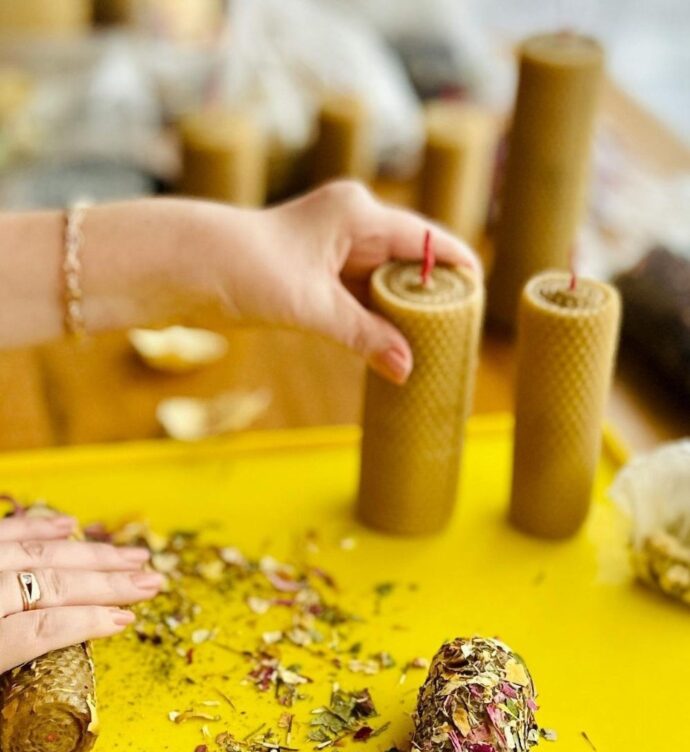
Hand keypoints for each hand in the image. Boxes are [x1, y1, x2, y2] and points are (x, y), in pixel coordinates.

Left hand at [0, 512, 162, 673]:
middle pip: (50, 586)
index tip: (126, 620)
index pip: (41, 629)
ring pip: (36, 555)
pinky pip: (3, 532)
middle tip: (150, 582)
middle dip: (107, 583)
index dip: (87, 623)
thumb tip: (50, 675)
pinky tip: (69, 524)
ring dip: (89, 555)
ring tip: (131, 557)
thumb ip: (11, 672)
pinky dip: (37, 527)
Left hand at [191, 181, 480, 384]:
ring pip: (385, 284)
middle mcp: (352, 226)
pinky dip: (377, 320)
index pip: (425, 241)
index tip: (481, 295)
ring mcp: (334, 250)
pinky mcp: (318, 275)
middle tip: (460, 333)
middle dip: (432, 297)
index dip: (456, 267)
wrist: (188, 268)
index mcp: (358, 214)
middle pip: (410, 263)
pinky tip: (394, 345)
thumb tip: (406, 370)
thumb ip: (364, 337)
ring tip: (434, 346)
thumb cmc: (247, 270)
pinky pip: (361, 298)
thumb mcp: (313, 308)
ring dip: (404, 313)